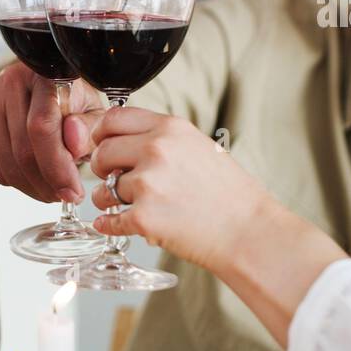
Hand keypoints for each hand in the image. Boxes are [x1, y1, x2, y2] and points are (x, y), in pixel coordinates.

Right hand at [0, 62, 103, 203]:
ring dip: (30, 186)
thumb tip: (75, 143)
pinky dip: (11, 180)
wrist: (43, 88)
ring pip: (6, 163)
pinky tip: (29, 176)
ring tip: (50, 187)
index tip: (71, 191)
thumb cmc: (70, 100)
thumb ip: (88, 127)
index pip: (42, 127)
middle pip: (22, 150)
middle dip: (46, 183)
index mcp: (43, 75)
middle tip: (63, 194)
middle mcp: (9, 84)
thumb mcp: (93, 110)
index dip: (57, 166)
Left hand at [88, 107, 271, 271]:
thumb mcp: (198, 147)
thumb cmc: (229, 193)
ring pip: (104, 189)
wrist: (249, 231)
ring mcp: (148, 184)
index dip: (101, 134)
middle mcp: (156, 150)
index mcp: (170, 129)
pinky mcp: (144, 218)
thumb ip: (160, 138)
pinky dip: (111, 225)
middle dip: (103, 168)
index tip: (102, 144)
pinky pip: (109, 221)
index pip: (114, 119)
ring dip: (110, 200)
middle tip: (115, 179)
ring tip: (133, 205)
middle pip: (102, 152)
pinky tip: (121, 223)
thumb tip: (119, 139)